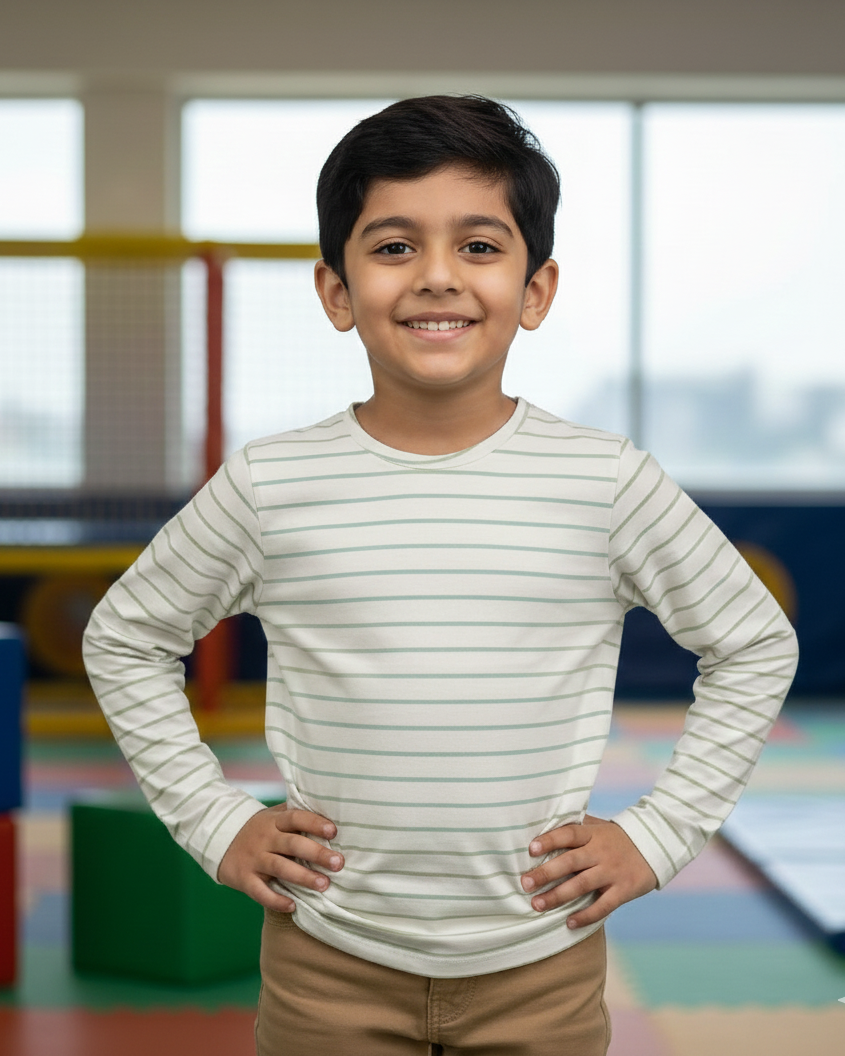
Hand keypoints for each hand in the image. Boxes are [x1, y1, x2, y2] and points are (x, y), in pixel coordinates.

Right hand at [217, 805, 343, 911]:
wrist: (219, 838)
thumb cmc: (259, 828)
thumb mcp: (274, 816)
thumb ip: (296, 816)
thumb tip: (330, 814)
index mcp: (275, 821)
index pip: (296, 818)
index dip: (315, 823)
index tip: (333, 832)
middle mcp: (265, 838)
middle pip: (292, 844)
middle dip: (316, 853)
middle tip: (337, 863)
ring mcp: (254, 858)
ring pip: (280, 867)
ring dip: (303, 877)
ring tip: (323, 885)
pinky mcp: (244, 878)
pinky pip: (260, 892)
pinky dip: (276, 900)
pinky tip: (293, 906)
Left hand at [521, 814, 656, 927]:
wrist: (655, 845)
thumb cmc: (616, 837)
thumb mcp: (598, 827)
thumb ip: (576, 828)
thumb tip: (542, 827)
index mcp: (593, 834)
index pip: (569, 834)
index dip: (550, 840)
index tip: (531, 849)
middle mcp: (601, 852)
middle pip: (570, 861)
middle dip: (546, 873)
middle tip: (525, 884)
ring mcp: (612, 871)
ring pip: (582, 885)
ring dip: (558, 896)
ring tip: (537, 905)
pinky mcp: (624, 890)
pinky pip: (603, 905)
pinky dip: (586, 916)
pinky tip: (569, 923)